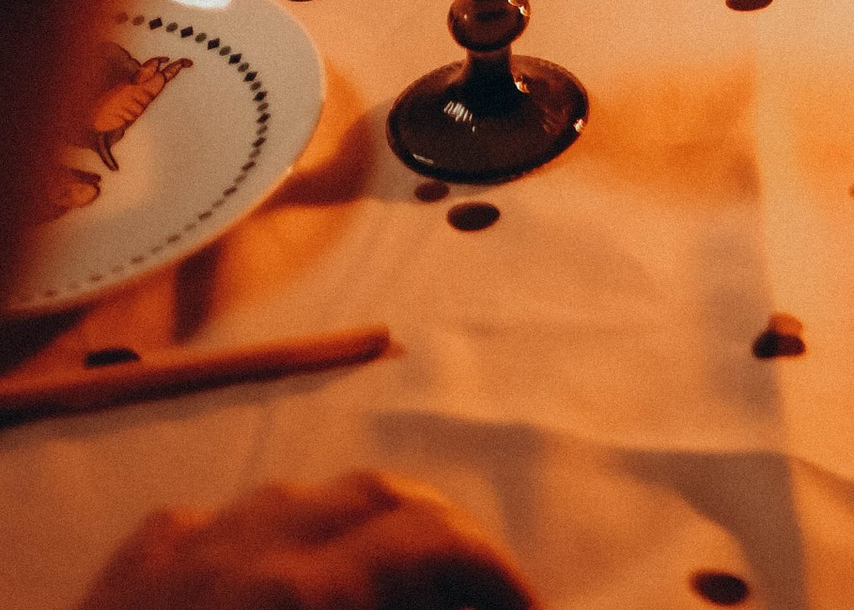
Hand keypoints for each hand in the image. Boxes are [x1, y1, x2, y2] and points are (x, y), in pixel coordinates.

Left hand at [79, 475, 535, 609]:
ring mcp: (172, 560)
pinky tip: (262, 579)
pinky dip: (247, 543)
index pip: (432, 541)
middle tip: (479, 595)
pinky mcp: (116, 584)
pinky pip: (194, 529)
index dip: (496, 573)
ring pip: (288, 498)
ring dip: (354, 530)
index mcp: (300, 594)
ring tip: (387, 586)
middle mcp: (240, 551)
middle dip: (441, 537)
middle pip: (372, 498)